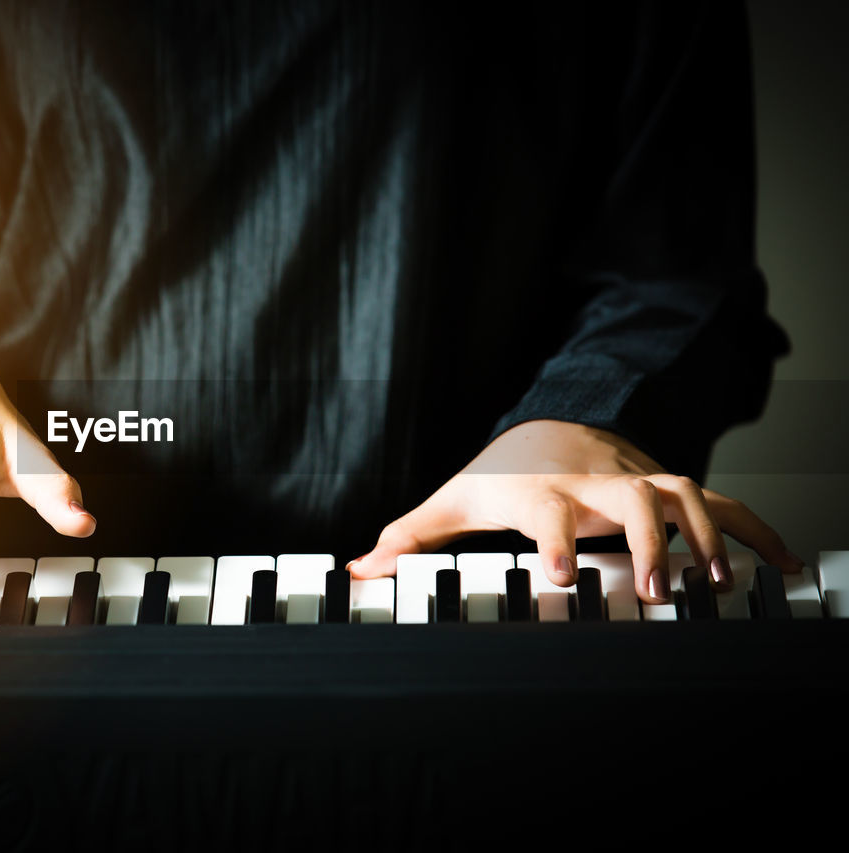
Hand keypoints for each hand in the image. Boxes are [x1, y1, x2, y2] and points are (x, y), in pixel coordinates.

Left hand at [348, 419, 803, 603]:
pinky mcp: (669, 488)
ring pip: (685, 496)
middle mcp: (594, 482)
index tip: (556, 573)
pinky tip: (786, 566)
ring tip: (719, 585)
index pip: (544, 508)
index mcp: (539, 489)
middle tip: (657, 588)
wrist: (553, 427)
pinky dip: (757, 532)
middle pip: (629, 498)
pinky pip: (723, 504)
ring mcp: (637, 481)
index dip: (552, 537)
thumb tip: (359, 568)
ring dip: (707, 537)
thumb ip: (409, 536)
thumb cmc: (502, 471)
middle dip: (647, 539)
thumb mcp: (453, 499)